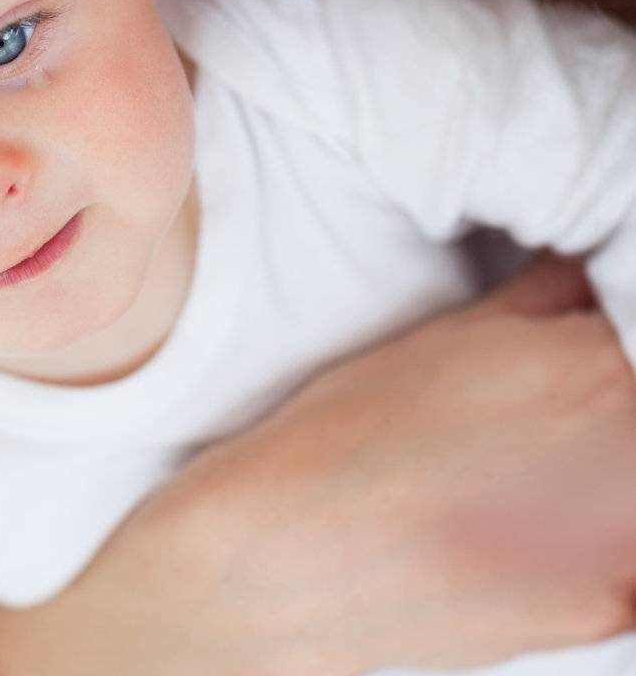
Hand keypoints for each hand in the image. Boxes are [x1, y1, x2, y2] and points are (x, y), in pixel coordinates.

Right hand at [0, 255, 635, 675]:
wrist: (280, 564)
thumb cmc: (347, 434)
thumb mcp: (455, 331)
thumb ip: (548, 297)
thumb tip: (594, 269)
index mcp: (592, 366)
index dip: (619, 308)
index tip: (595, 310)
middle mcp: (629, 458)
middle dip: (613, 376)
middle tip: (556, 374)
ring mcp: (625, 549)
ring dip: (610, 443)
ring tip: (541, 435)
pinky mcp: (606, 611)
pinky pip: (628, 544)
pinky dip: (601, 515)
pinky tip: (530, 498)